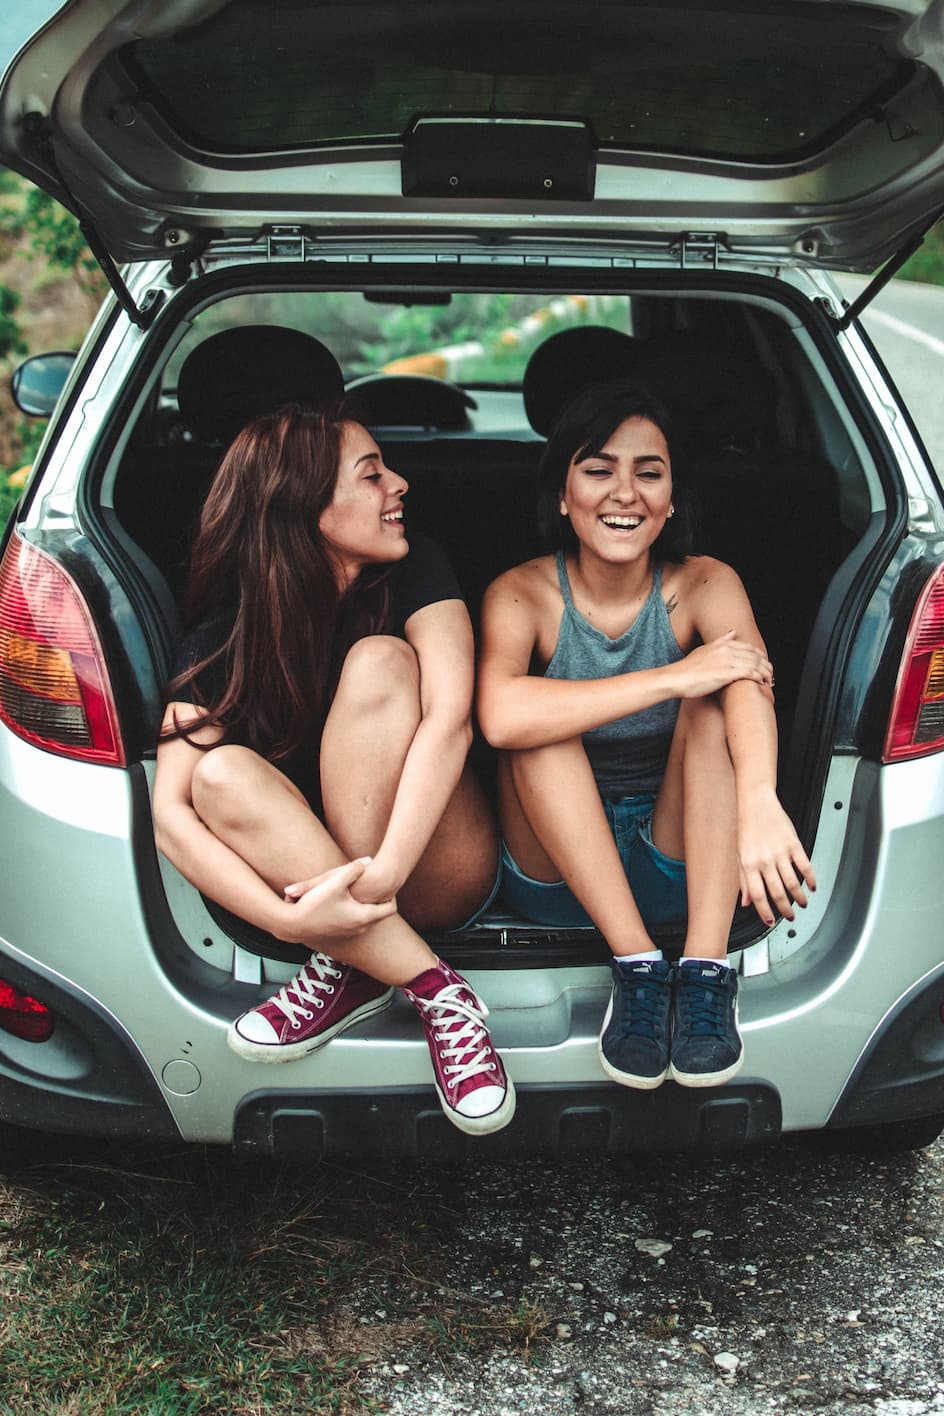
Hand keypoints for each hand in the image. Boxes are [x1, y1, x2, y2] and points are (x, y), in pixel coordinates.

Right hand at [281, 858, 395, 942]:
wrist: (293, 925)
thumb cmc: (314, 904)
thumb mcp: (334, 883)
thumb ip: (352, 870)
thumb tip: (368, 860)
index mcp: (363, 916)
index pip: (390, 908)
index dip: (392, 894)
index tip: (388, 884)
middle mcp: (360, 927)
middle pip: (381, 913)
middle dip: (381, 899)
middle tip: (380, 884)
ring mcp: (351, 932)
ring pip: (369, 917)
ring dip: (369, 905)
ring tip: (365, 890)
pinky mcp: (341, 932)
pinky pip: (358, 921)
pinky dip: (358, 911)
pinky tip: (349, 899)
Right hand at [674, 631, 772, 698]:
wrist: (676, 678)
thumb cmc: (687, 668)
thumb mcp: (704, 649)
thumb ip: (720, 641)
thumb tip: (732, 632)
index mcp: (722, 644)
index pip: (748, 647)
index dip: (759, 656)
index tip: (763, 664)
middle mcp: (726, 650)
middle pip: (754, 655)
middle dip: (765, 664)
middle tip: (770, 673)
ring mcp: (727, 661)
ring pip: (755, 664)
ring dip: (765, 672)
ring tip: (769, 680)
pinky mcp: (726, 674)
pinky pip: (749, 673)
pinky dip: (758, 677)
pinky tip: (762, 682)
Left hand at [737, 788, 816, 925]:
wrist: (756, 803)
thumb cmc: (747, 829)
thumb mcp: (740, 855)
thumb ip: (743, 881)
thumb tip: (745, 903)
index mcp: (749, 865)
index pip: (757, 896)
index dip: (765, 912)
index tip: (770, 921)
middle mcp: (764, 860)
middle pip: (777, 892)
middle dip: (785, 909)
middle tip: (791, 916)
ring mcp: (780, 852)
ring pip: (792, 882)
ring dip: (800, 897)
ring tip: (803, 904)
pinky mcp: (793, 843)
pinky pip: (804, 865)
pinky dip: (811, 878)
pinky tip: (813, 886)